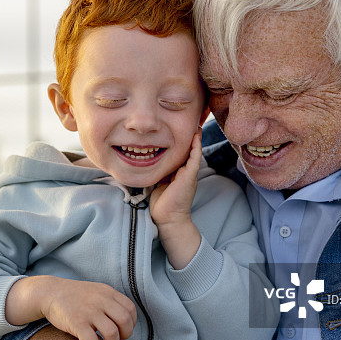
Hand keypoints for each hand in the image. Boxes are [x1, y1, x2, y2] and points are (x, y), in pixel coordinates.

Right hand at [41, 277, 136, 339]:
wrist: (50, 292)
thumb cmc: (75, 296)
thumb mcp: (97, 291)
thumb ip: (112, 302)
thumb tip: (127, 322)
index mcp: (108, 293)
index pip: (130, 310)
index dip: (130, 324)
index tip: (121, 330)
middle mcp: (101, 300)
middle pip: (125, 322)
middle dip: (124, 336)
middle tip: (112, 339)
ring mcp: (89, 311)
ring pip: (112, 333)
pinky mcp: (76, 322)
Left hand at [150, 130, 202, 268]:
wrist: (168, 219)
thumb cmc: (161, 203)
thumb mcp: (158, 182)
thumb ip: (157, 171)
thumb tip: (145, 161)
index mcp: (178, 172)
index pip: (180, 152)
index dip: (180, 140)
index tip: (177, 126)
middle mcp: (185, 171)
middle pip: (188, 149)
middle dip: (189, 136)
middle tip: (192, 120)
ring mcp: (189, 173)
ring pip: (193, 151)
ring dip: (195, 137)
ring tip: (196, 123)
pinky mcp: (190, 176)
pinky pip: (194, 158)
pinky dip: (195, 146)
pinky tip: (196, 136)